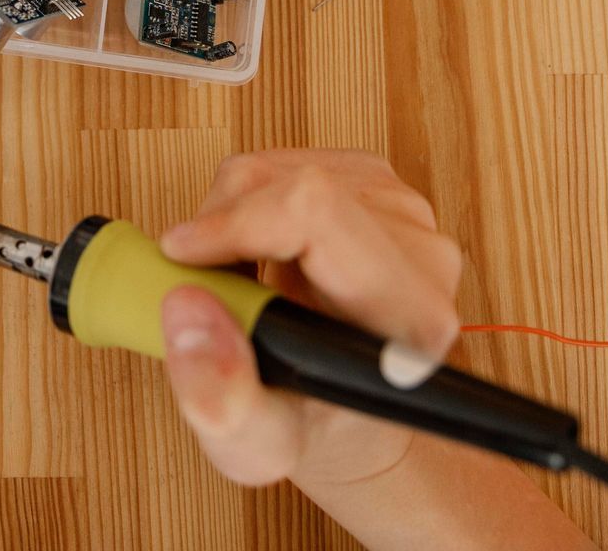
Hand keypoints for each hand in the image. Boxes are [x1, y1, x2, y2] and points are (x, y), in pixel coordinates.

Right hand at [156, 149, 462, 489]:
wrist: (344, 410)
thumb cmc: (311, 425)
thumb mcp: (255, 445)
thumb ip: (220, 398)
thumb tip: (187, 311)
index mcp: (410, 318)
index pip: (317, 214)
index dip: (235, 224)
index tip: (183, 258)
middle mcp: (424, 257)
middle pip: (293, 185)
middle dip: (222, 223)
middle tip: (206, 283)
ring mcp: (406, 212)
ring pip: (282, 166)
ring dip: (230, 213)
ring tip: (235, 276)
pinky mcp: (379, 185)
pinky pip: (285, 161)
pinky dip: (247, 200)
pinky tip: (258, 251)